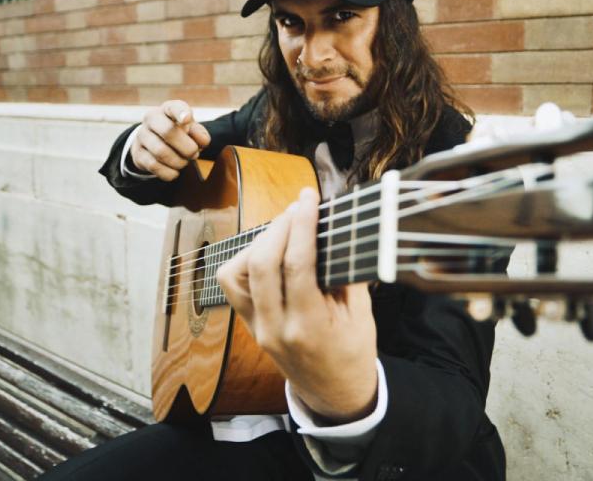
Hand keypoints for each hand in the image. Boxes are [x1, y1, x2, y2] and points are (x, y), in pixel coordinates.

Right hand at [129, 100, 211, 181]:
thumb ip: (200, 134)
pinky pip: (155, 166)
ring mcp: (142, 136)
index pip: (174, 107)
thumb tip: (202, 141)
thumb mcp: (191, 131)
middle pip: (168, 132)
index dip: (181, 112)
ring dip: (179, 162)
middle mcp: (151, 119)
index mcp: (167, 109)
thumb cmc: (179, 134)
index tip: (187, 119)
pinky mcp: (138, 154)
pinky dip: (170, 172)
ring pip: (161, 152)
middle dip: (187, 148)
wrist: (153, 143)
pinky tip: (175, 170)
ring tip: (184, 162)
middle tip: (194, 154)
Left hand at [217, 188, 378, 422]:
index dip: (302, 225)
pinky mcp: (248, 324)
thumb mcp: (361, 316)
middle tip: (300, 207)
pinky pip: (232, 284)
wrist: (334, 394)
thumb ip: (347, 274)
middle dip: (280, 225)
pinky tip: (269, 249)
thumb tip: (337, 229)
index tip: (309, 198)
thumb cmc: (353, 354)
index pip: (296, 265)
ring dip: (259, 242)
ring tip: (285, 228)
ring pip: (236, 271)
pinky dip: (246, 259)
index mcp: (308, 327)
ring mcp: (256, 327)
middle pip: (261, 263)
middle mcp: (274, 328)